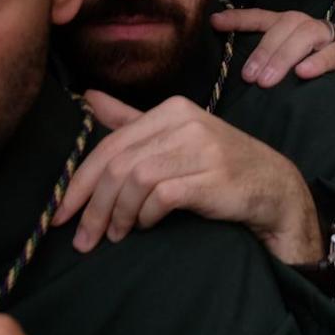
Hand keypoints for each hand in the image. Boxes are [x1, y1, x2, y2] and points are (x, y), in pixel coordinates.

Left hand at [52, 91, 322, 264]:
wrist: (272, 187)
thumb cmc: (217, 165)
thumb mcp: (174, 136)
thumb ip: (130, 119)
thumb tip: (88, 96)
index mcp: (172, 109)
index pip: (111, 144)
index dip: (80, 181)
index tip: (61, 213)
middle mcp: (186, 122)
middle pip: (119, 164)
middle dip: (92, 205)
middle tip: (82, 238)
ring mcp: (201, 148)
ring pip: (135, 180)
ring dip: (117, 215)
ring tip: (113, 236)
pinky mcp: (212, 176)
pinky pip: (161, 196)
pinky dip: (144, 216)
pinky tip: (142, 227)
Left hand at [212, 7, 334, 113]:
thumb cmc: (328, 81)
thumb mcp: (296, 75)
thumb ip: (274, 72)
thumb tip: (239, 85)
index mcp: (295, 31)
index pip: (264, 18)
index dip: (240, 19)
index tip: (214, 23)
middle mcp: (314, 28)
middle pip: (286, 25)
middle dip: (264, 49)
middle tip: (249, 77)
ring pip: (308, 33)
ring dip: (285, 55)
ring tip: (269, 81)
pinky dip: (320, 61)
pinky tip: (304, 74)